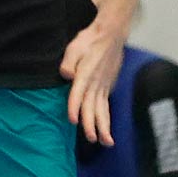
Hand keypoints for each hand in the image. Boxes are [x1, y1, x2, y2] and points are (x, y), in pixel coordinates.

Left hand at [60, 20, 126, 143]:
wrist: (111, 34)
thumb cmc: (90, 40)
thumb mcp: (74, 47)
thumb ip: (68, 62)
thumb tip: (66, 75)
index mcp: (85, 75)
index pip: (78, 94)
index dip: (74, 107)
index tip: (73, 120)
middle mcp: (95, 83)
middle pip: (93, 107)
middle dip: (92, 124)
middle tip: (93, 139)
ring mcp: (103, 86)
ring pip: (103, 110)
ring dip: (104, 126)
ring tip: (107, 142)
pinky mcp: (108, 85)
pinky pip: (106, 105)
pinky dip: (106, 117)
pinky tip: (105, 127)